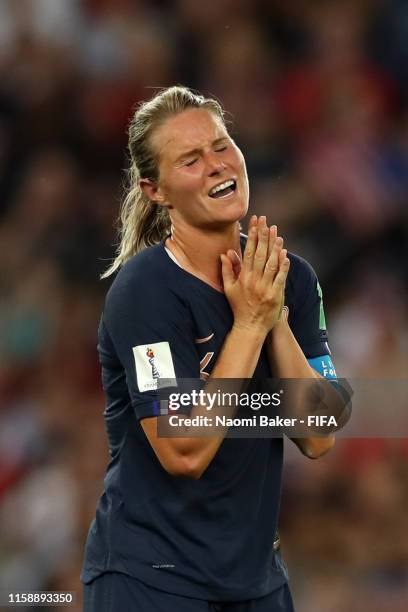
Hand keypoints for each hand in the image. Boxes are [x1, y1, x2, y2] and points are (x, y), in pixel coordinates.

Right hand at [220, 216, 289, 335]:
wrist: (249, 326)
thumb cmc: (239, 306)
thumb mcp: (228, 288)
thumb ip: (227, 270)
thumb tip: (225, 253)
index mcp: (243, 277)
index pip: (248, 252)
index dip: (252, 236)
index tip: (255, 223)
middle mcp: (254, 281)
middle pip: (259, 254)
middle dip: (263, 236)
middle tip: (266, 221)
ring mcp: (265, 288)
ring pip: (271, 264)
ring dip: (274, 248)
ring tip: (277, 233)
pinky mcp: (275, 295)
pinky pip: (280, 278)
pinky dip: (283, 266)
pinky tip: (285, 254)